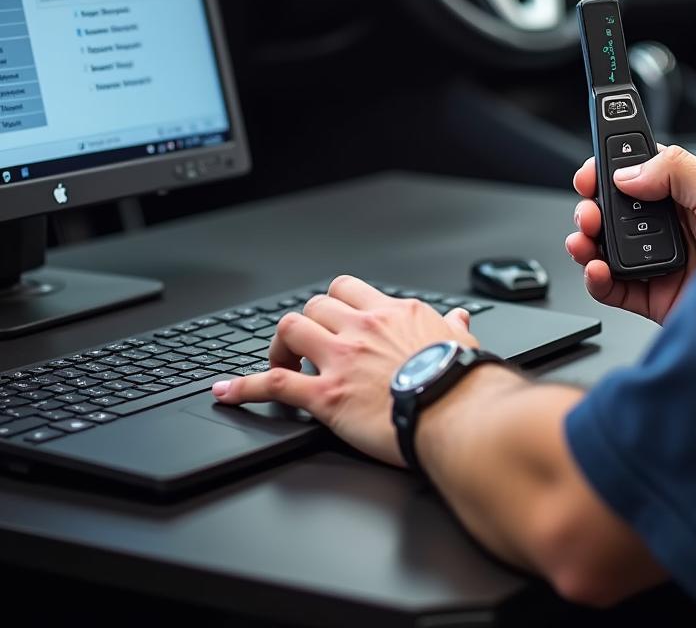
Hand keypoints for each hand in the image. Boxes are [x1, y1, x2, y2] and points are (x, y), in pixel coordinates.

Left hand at [210, 275, 479, 465]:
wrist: (457, 413)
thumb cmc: (461, 382)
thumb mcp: (461, 343)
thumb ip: (452, 327)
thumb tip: (457, 320)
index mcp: (393, 313)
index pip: (348, 289)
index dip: (334, 303)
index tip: (333, 319)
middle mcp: (362, 328)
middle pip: (315, 304)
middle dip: (307, 323)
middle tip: (309, 347)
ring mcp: (340, 359)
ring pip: (290, 329)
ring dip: (281, 346)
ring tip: (283, 363)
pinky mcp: (326, 396)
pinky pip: (273, 383)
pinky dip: (245, 387)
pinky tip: (227, 392)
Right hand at [566, 145, 695, 323]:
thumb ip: (679, 171)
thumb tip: (630, 173)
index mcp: (684, 196)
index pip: (636, 174)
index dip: (608, 169)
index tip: (591, 171)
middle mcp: (667, 228)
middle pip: (611, 210)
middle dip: (591, 206)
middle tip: (589, 210)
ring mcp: (656, 263)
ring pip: (603, 247)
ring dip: (585, 240)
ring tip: (585, 239)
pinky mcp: (651, 297)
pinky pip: (610, 287)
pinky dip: (594, 278)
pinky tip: (597, 270)